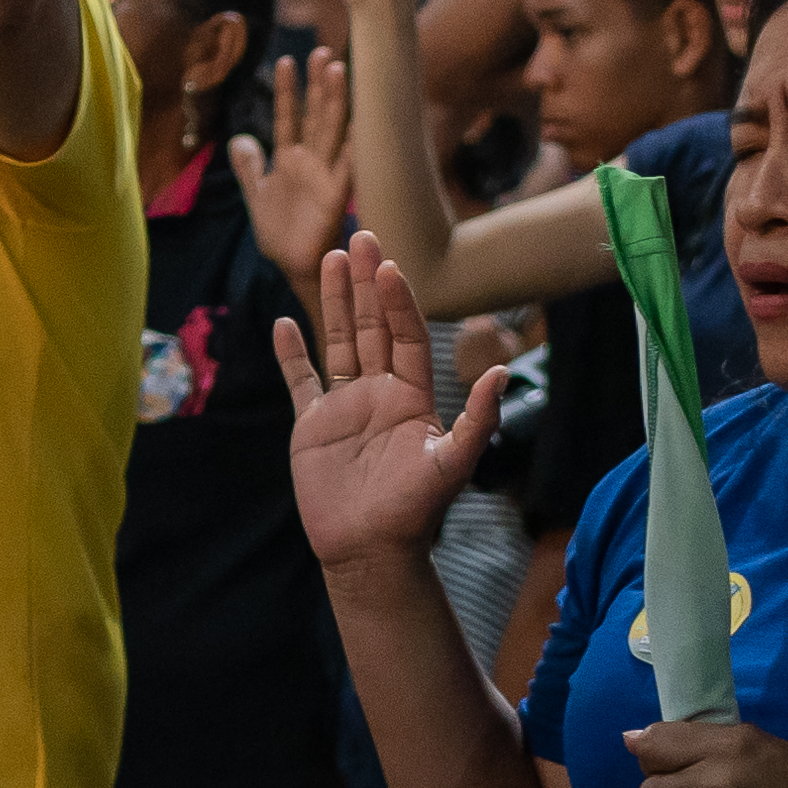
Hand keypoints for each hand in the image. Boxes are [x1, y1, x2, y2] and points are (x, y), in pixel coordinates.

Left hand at [230, 46, 357, 269]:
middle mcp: (311, 162)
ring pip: (332, 131)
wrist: (294, 266)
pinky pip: (348, 166)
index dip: (288, 91)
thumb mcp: (258, 195)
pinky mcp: (337, 195)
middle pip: (315, 115)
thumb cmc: (280, 233)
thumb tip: (238, 139)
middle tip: (322, 51)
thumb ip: (250, 167)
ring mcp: (326, 176)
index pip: (288, 117)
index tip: (286, 60)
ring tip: (338, 69)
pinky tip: (361, 121)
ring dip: (336, 101)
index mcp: (290, 160)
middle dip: (318, 85)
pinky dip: (355, 145)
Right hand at [272, 234, 498, 572]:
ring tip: (330, 258)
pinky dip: (291, 354)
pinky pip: (300, 382)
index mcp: (412, 395)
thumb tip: (504, 374)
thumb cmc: (415, 511)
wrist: (370, 551)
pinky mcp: (311, 426)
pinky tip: (284, 322)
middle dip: (366, 283)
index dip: (398, 300)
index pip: (405, 335)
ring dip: (334, 302)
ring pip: (338, 342)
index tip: (389, 266)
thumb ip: (479, 418)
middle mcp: (378, 393)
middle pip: (371, 327)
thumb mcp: (452, 462)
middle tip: (359, 237)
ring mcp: (343, 407)